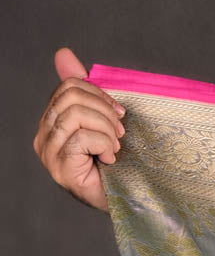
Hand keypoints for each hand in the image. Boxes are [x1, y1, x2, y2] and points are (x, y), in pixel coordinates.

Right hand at [32, 47, 124, 212]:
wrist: (129, 201)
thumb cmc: (117, 164)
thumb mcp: (103, 122)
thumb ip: (86, 92)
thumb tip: (63, 53)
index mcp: (52, 121)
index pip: (68, 87)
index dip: (97, 94)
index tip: (119, 113)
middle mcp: (44, 135)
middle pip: (72, 97)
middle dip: (104, 112)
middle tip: (121, 133)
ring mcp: (49, 153)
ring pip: (76, 115)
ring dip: (106, 130)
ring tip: (116, 147)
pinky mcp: (60, 167)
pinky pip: (81, 137)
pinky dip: (104, 144)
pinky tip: (109, 159)